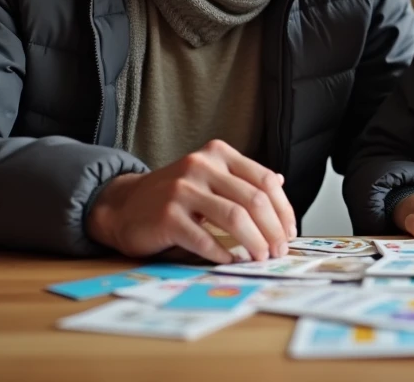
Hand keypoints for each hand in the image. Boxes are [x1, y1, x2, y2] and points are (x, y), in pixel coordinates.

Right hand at [86, 139, 296, 262]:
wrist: (124, 205)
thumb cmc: (174, 195)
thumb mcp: (209, 177)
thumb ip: (242, 180)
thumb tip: (280, 185)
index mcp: (218, 153)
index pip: (265, 180)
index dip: (284, 209)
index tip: (289, 232)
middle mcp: (201, 165)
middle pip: (254, 200)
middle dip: (273, 230)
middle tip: (279, 251)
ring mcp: (182, 190)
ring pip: (235, 217)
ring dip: (254, 242)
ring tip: (261, 258)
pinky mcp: (167, 216)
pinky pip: (205, 239)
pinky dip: (224, 253)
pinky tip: (231, 261)